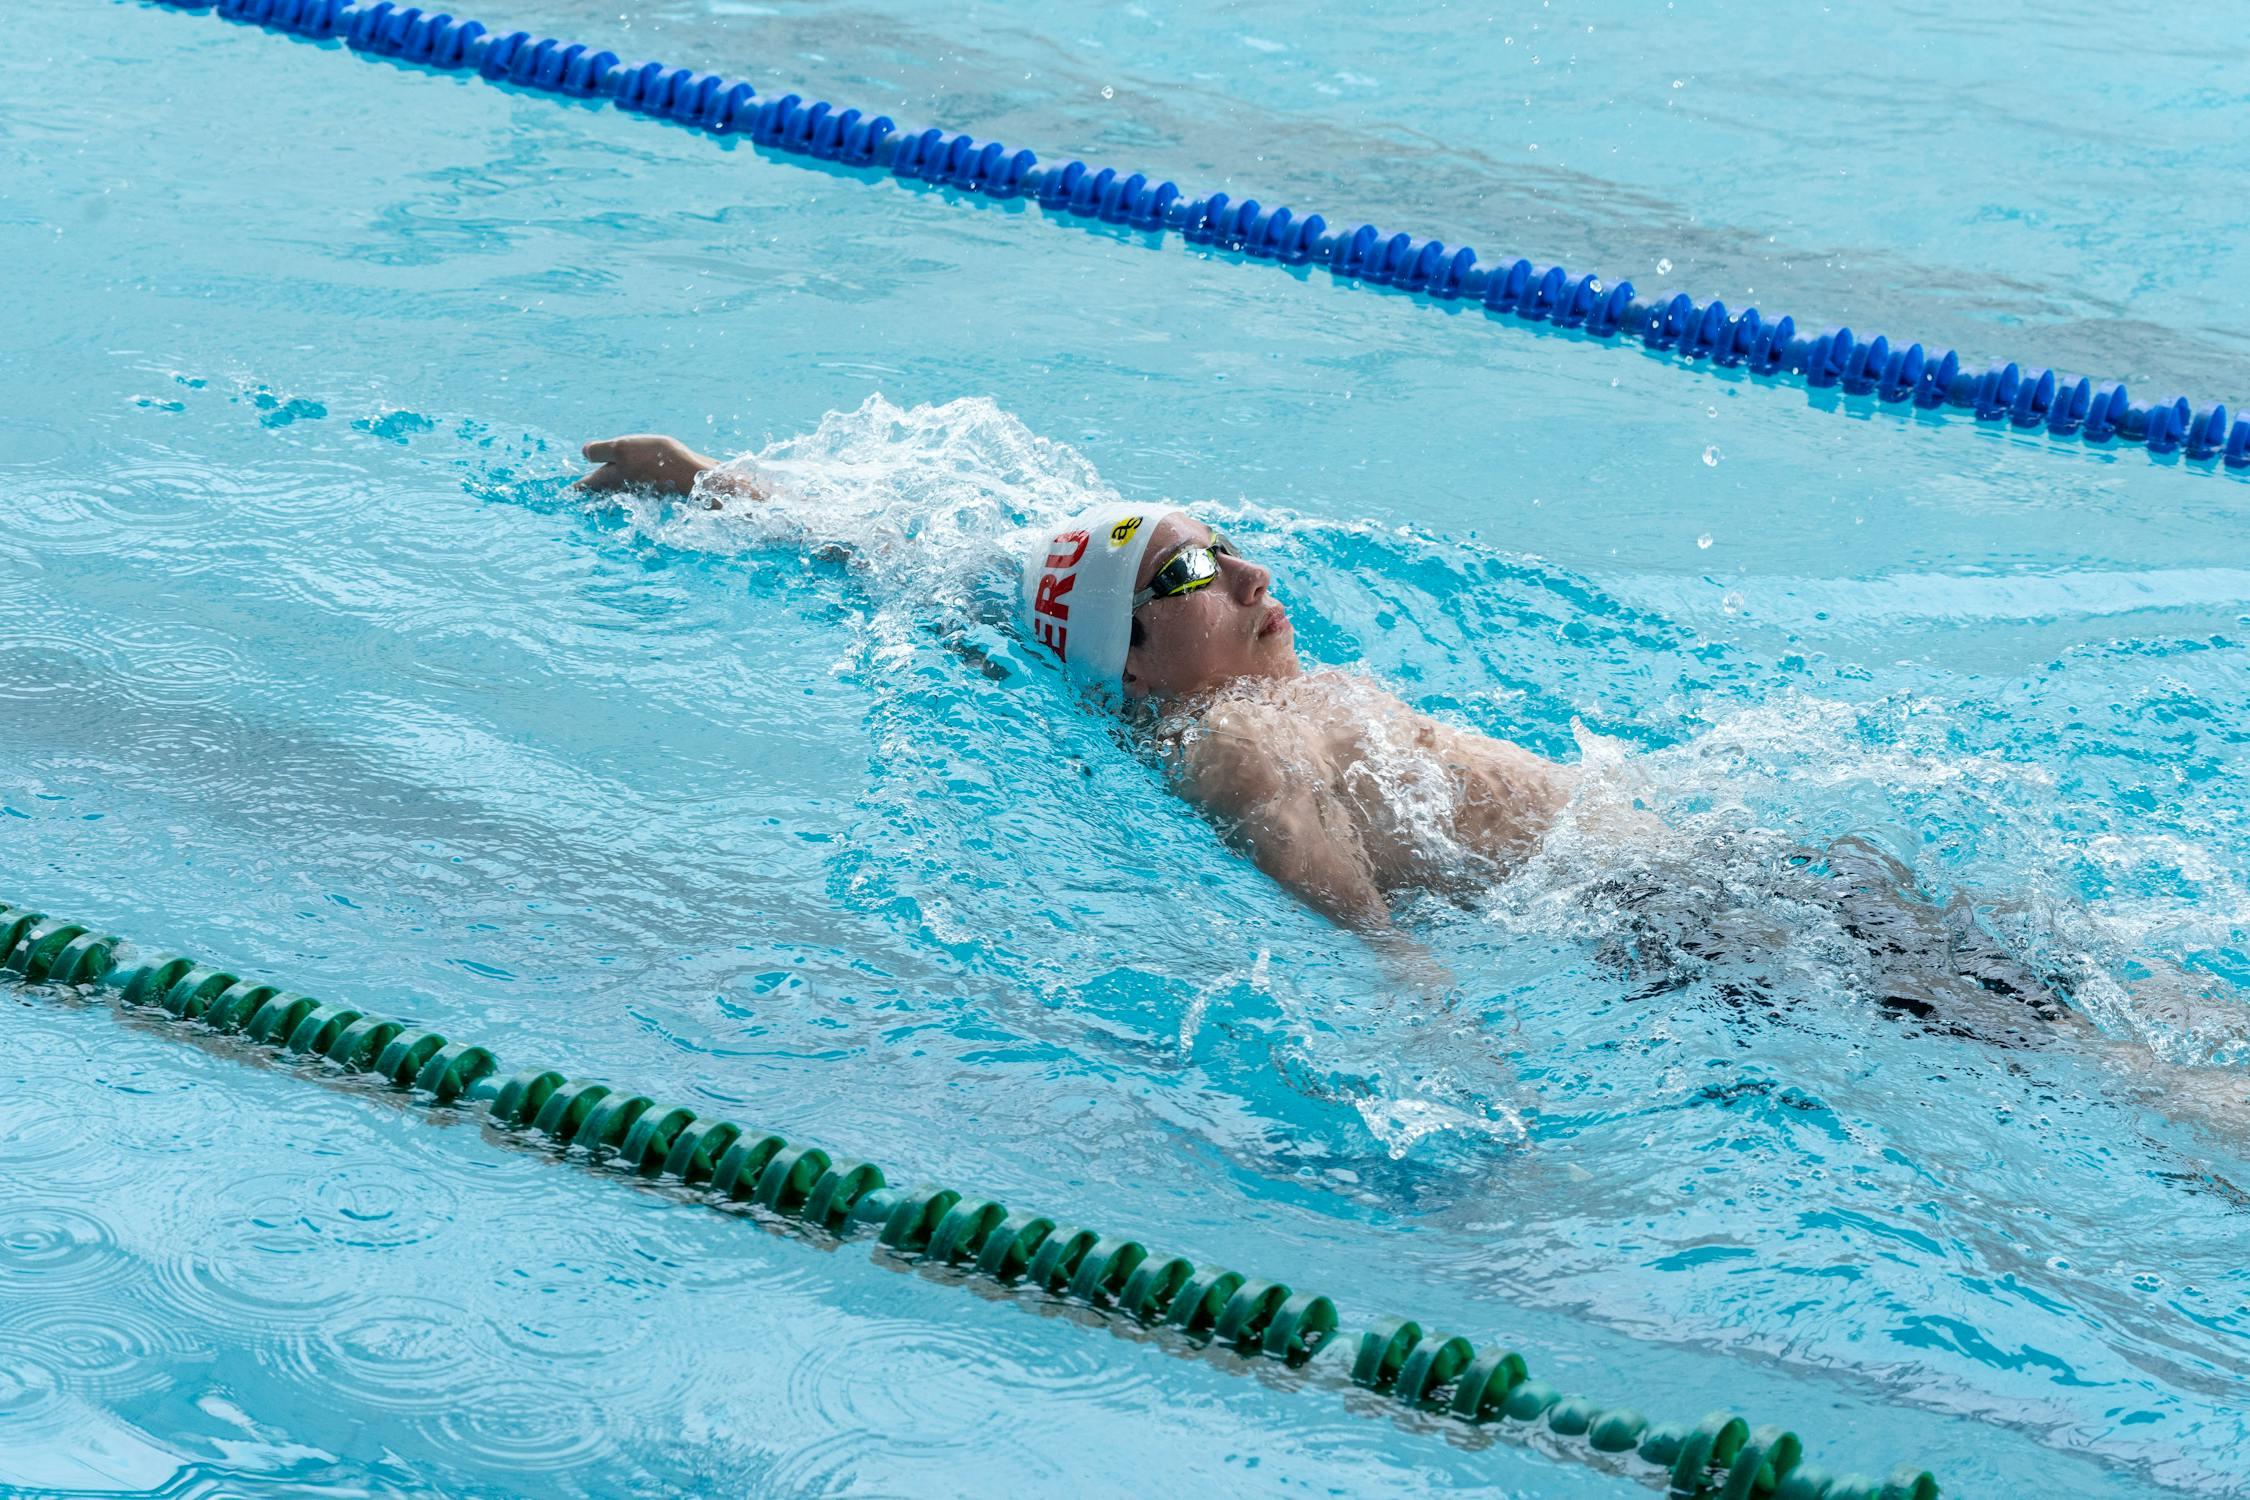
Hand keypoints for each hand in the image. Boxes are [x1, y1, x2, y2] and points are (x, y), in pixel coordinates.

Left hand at [576, 434, 717, 496]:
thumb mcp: (623, 449)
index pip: (584, 485)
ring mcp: (637, 489)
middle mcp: (621, 487)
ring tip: (602, 484)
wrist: (693, 474)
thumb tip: (584, 453)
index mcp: (608, 479)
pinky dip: (630, 482)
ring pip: (617, 488)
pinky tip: (635, 475)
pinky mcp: (653, 487)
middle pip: (600, 489)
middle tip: (579, 491)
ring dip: (609, 486)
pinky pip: (635, 484)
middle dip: (591, 489)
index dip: (575, 487)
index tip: (566, 492)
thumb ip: (600, 450)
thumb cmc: (657, 460)